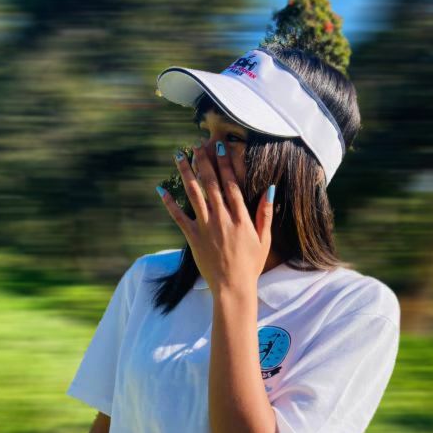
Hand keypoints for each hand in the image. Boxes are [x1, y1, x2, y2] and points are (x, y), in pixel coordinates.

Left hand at [156, 140, 275, 293]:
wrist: (233, 287)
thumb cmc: (250, 265)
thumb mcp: (265, 239)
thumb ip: (265, 214)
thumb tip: (271, 190)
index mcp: (240, 217)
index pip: (231, 184)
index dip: (224, 163)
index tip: (219, 147)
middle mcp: (222, 218)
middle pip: (211, 183)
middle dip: (203, 161)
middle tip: (197, 144)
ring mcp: (206, 228)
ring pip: (193, 194)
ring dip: (185, 173)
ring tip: (179, 156)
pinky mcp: (193, 238)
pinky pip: (179, 217)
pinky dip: (169, 203)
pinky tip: (161, 190)